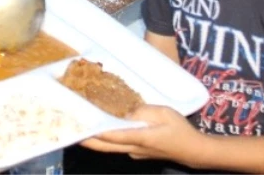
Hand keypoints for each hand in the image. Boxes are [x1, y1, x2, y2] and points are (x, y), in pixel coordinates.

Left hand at [81, 104, 203, 161]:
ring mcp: (135, 153)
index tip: (81, 126)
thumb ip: (143, 111)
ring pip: (110, 148)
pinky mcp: (138, 152)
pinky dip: (108, 139)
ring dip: (96, 140)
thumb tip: (125, 112)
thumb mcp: (164, 112)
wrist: (192, 150)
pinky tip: (102, 130)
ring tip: (81, 129)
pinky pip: (118, 145)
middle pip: (105, 146)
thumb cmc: (180, 129)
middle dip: (87, 141)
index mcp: (140, 138)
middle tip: (71, 132)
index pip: (112, 136)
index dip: (95, 132)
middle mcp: (134, 148)